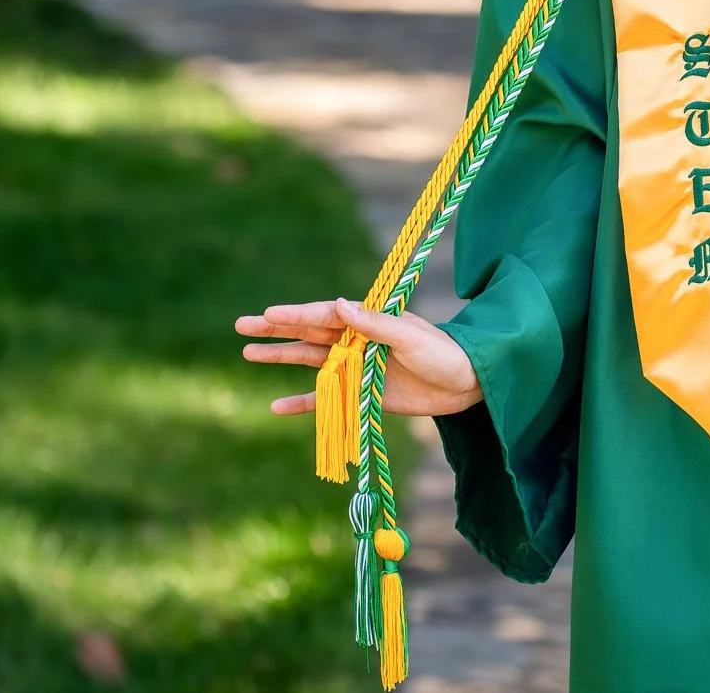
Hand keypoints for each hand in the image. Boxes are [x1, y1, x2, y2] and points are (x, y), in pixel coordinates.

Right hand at [235, 299, 483, 417]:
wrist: (469, 383)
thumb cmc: (445, 353)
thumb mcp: (410, 337)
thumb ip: (375, 324)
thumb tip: (340, 303)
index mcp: (369, 319)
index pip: (325, 314)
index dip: (296, 314)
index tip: (268, 314)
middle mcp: (357, 339)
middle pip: (309, 332)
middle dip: (276, 329)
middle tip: (241, 325)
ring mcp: (357, 366)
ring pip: (310, 360)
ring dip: (281, 357)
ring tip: (247, 353)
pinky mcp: (362, 393)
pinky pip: (326, 398)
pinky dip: (302, 402)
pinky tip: (275, 407)